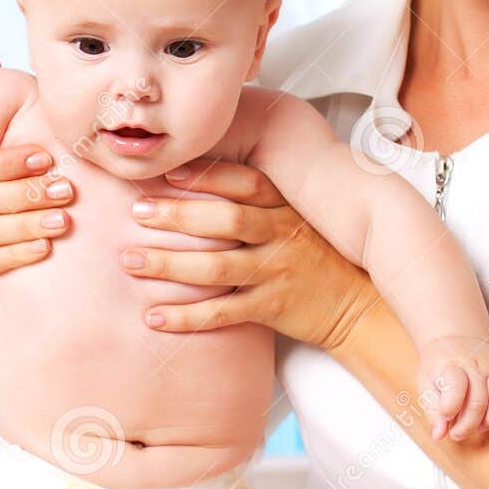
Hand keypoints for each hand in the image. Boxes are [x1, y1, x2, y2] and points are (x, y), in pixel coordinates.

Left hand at [119, 157, 374, 349]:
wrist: (357, 304)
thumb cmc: (319, 256)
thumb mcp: (299, 217)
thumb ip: (261, 199)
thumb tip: (205, 175)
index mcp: (286, 207)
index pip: (245, 183)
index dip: (207, 176)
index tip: (169, 172)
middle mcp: (281, 236)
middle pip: (225, 220)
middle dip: (177, 214)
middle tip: (137, 212)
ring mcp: (276, 272)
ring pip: (217, 268)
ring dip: (169, 264)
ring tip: (131, 261)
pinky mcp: (272, 308)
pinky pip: (223, 313)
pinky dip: (186, 317)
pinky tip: (153, 317)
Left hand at [416, 335, 488, 440]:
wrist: (455, 338)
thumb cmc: (439, 364)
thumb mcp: (425, 382)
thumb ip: (432, 409)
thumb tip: (439, 435)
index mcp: (452, 365)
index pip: (456, 386)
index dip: (450, 407)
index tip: (445, 417)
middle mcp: (476, 365)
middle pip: (479, 399)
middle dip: (468, 424)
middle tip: (458, 434)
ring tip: (479, 428)